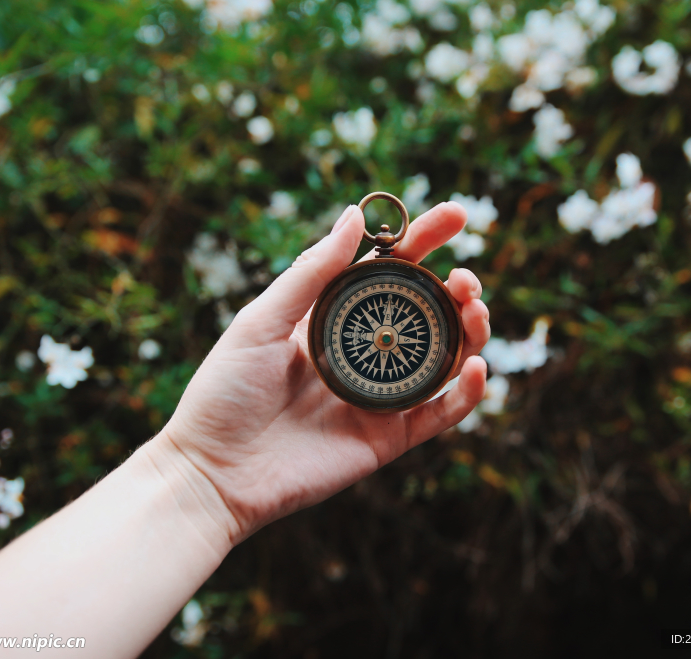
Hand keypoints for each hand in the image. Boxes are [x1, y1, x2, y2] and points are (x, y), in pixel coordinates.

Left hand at [158, 202, 490, 544]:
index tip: (456, 215)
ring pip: (443, 358)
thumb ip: (312, 272)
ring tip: (476, 311)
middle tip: (467, 280)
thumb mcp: (260, 321)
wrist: (212, 475)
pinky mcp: (388, 438)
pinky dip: (467, 393)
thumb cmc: (224, 393)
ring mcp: (378, 394)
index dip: (424, 240)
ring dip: (470, 331)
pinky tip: (478, 367)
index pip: (389, 270)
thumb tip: (355, 214)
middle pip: (426, 312)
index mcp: (331, 317)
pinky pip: (439, 413)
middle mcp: (362, 351)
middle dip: (457, 289)